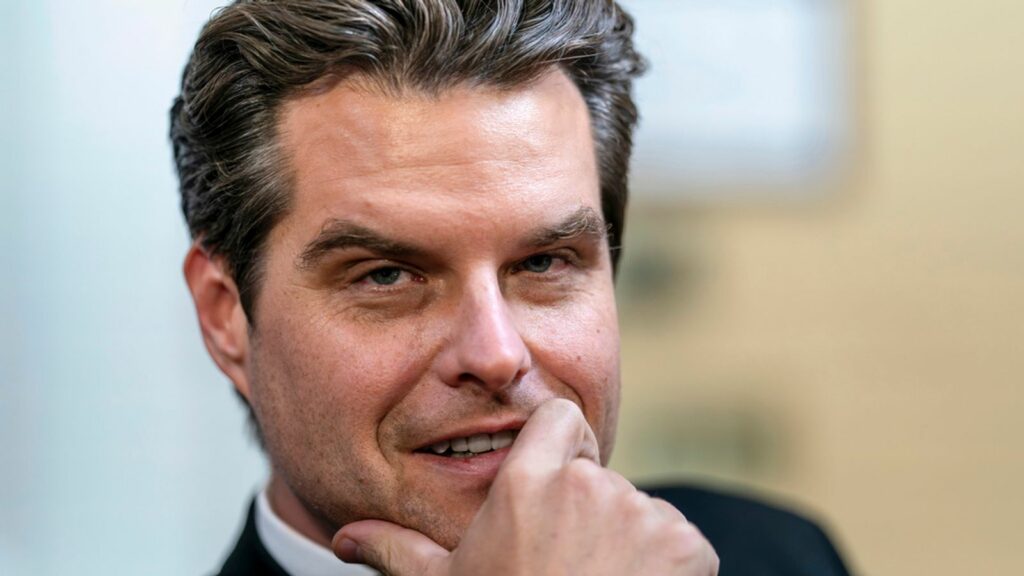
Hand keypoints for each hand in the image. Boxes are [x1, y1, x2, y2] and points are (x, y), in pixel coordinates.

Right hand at [332, 398, 718, 574]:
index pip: (560, 417)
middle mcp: (589, 486)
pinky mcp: (689, 548)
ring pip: (639, 512)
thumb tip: (343, 537)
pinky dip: (667, 567)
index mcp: (528, 483)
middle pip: (597, 474)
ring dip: (627, 542)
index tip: (550, 490)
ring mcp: (644, 515)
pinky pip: (681, 542)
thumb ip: (397, 551)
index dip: (558, 447)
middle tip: (565, 567)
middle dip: (587, 511)